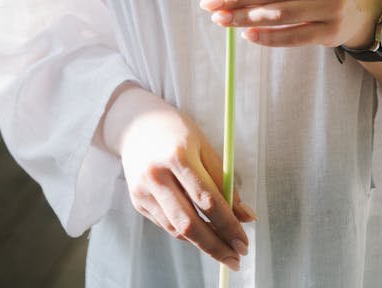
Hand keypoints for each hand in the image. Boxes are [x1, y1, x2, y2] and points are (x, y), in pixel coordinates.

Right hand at [103, 87, 254, 270]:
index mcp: (178, 156)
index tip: (244, 241)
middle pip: (189, 223)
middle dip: (215, 245)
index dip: (228, 224)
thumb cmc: (177, 132)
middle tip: (236, 257)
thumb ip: (223, 180)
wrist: (136, 124)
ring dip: (202, 244)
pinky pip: (167, 225)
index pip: (207, 199)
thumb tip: (245, 215)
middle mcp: (157, 176)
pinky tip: (202, 234)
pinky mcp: (137, 202)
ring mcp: (144, 191)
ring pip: (177, 229)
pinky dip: (186, 233)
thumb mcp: (203, 146)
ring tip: (224, 251)